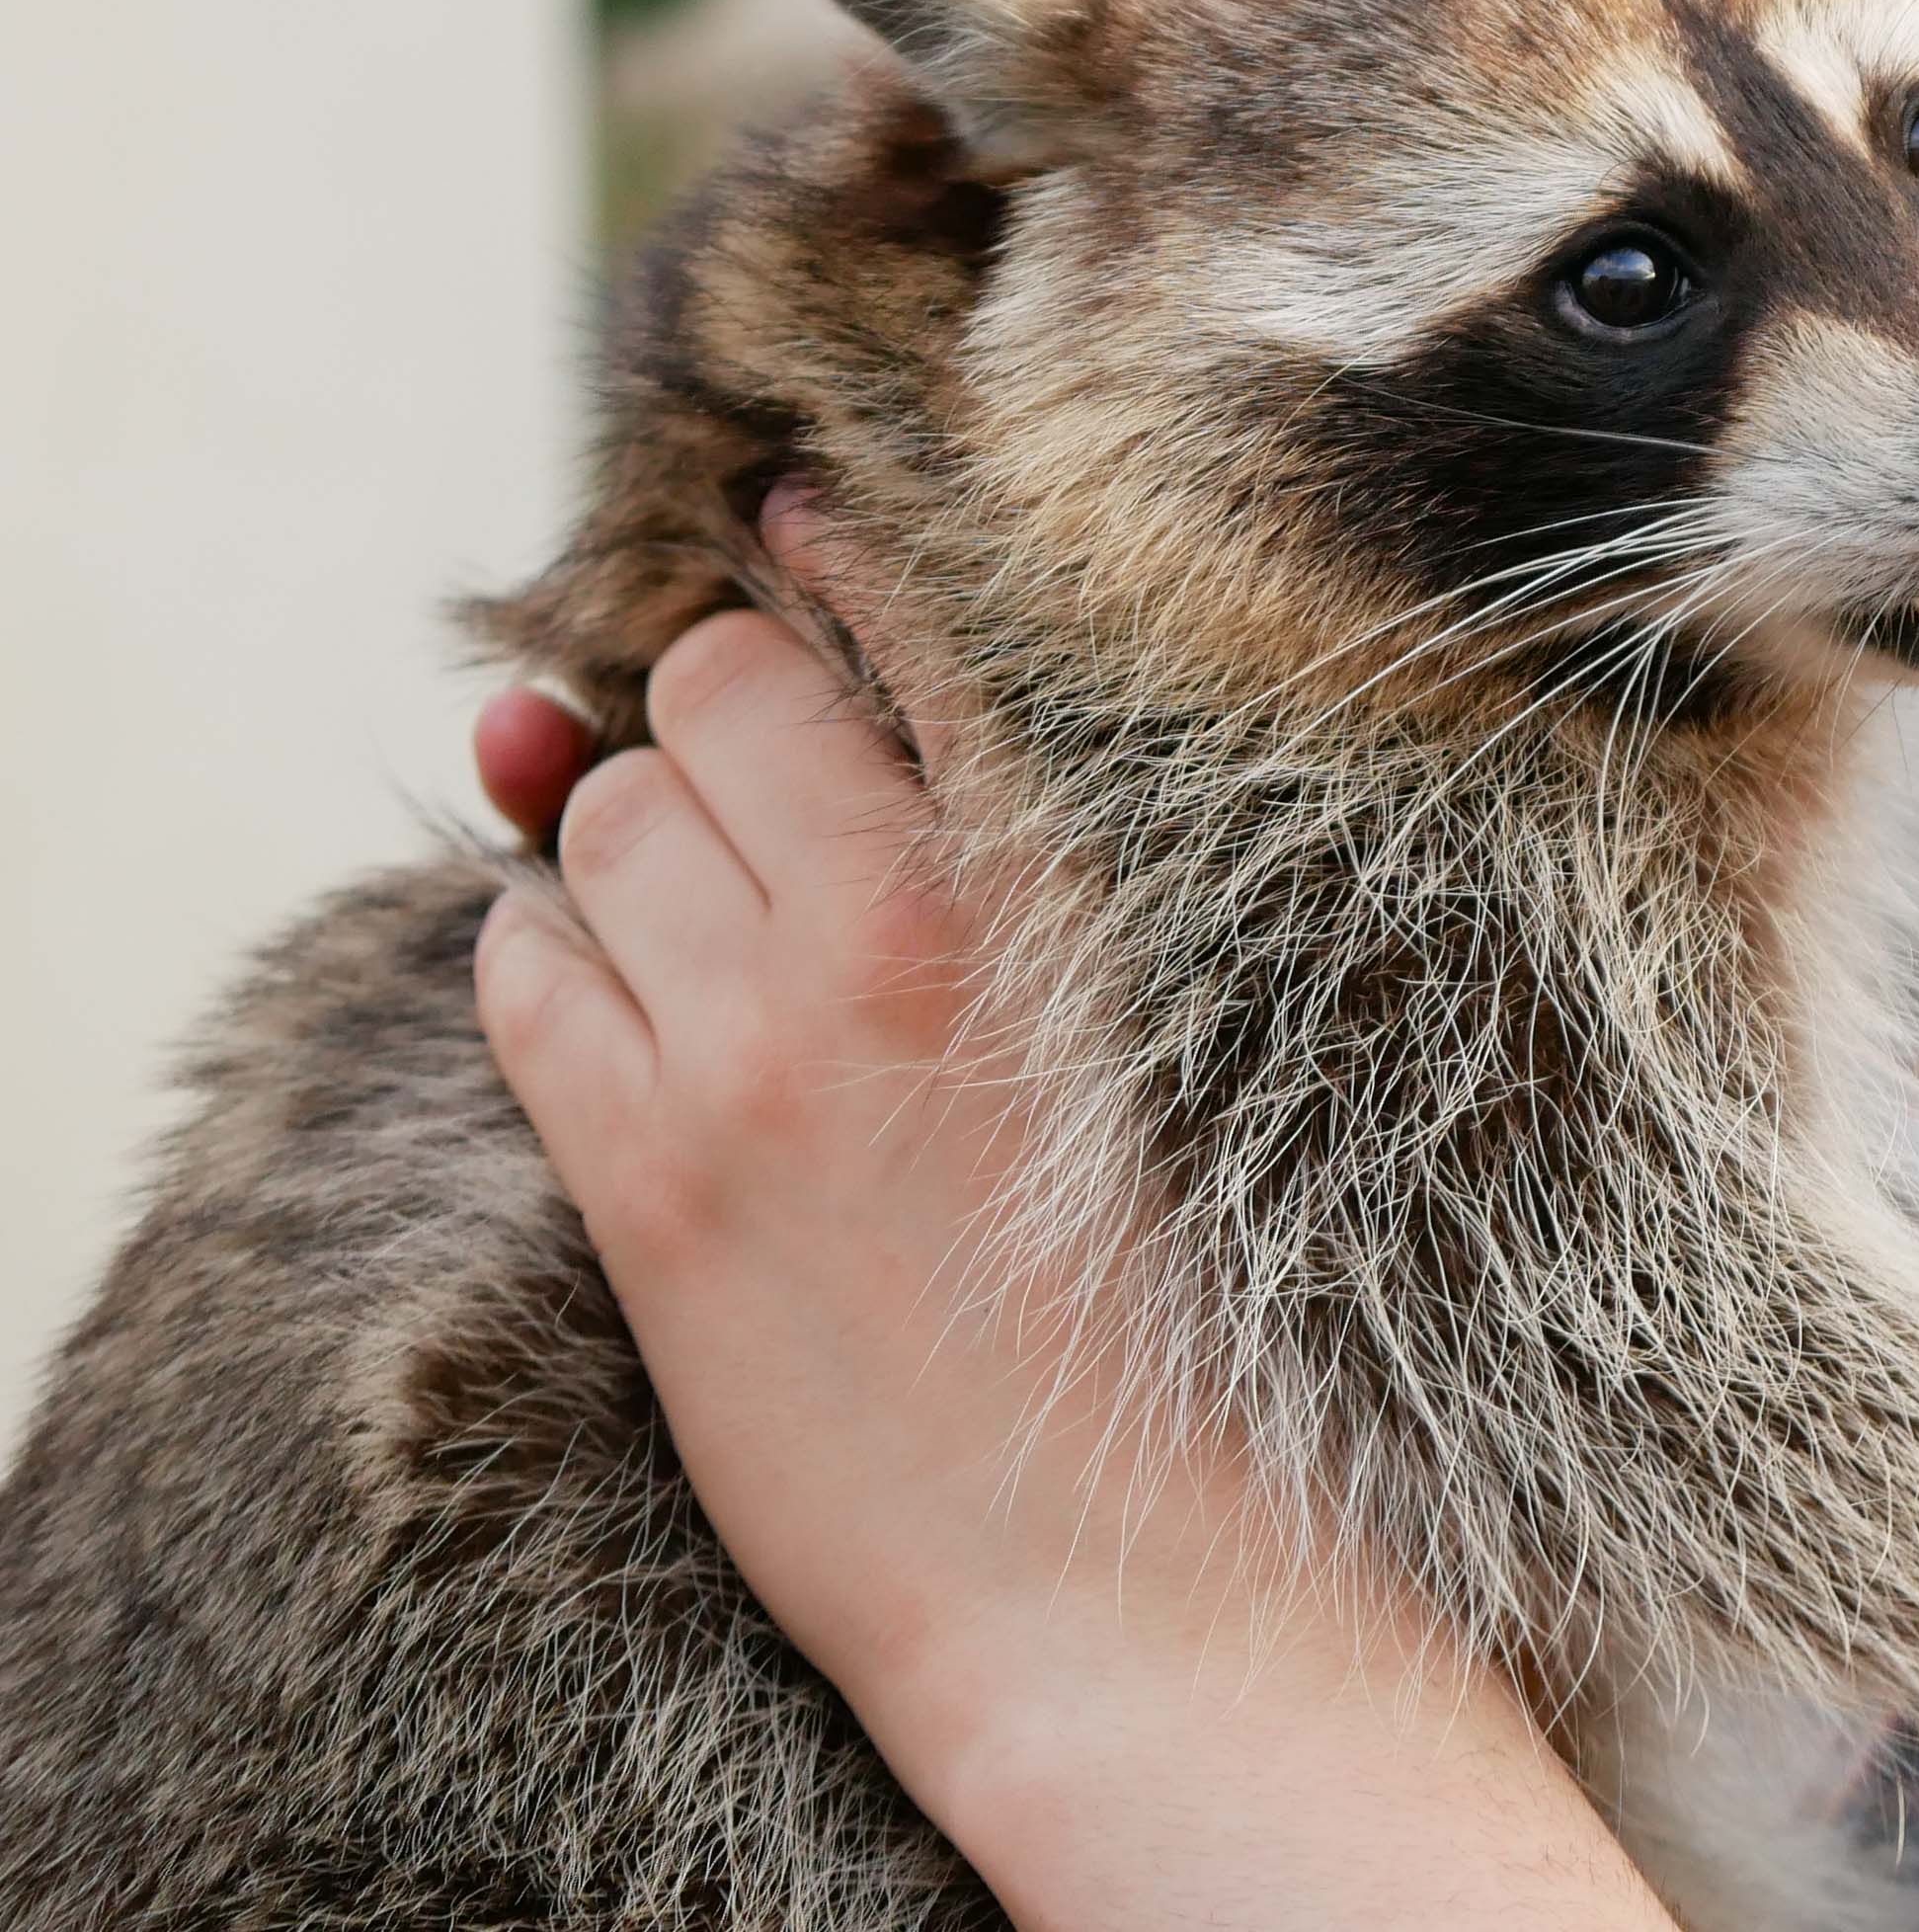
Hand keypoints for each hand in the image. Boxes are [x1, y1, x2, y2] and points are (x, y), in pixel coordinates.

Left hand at [472, 491, 1672, 1928]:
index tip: (805, 529)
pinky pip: (519, 973)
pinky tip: (636, 1017)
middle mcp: (898, 934)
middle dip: (723, 721)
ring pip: (598, 817)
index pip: (898, 622)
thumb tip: (887, 707)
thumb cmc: (1206, 1315)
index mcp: (1065, 885)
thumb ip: (1044, 867)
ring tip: (719, 928)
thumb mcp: (1178, 1036)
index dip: (831, 557)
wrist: (1155, 1584)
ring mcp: (757, 1053)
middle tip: (785, 803)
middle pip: (710, 695)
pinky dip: (550, 961)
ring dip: (631, 842)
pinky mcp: (649, 1179)